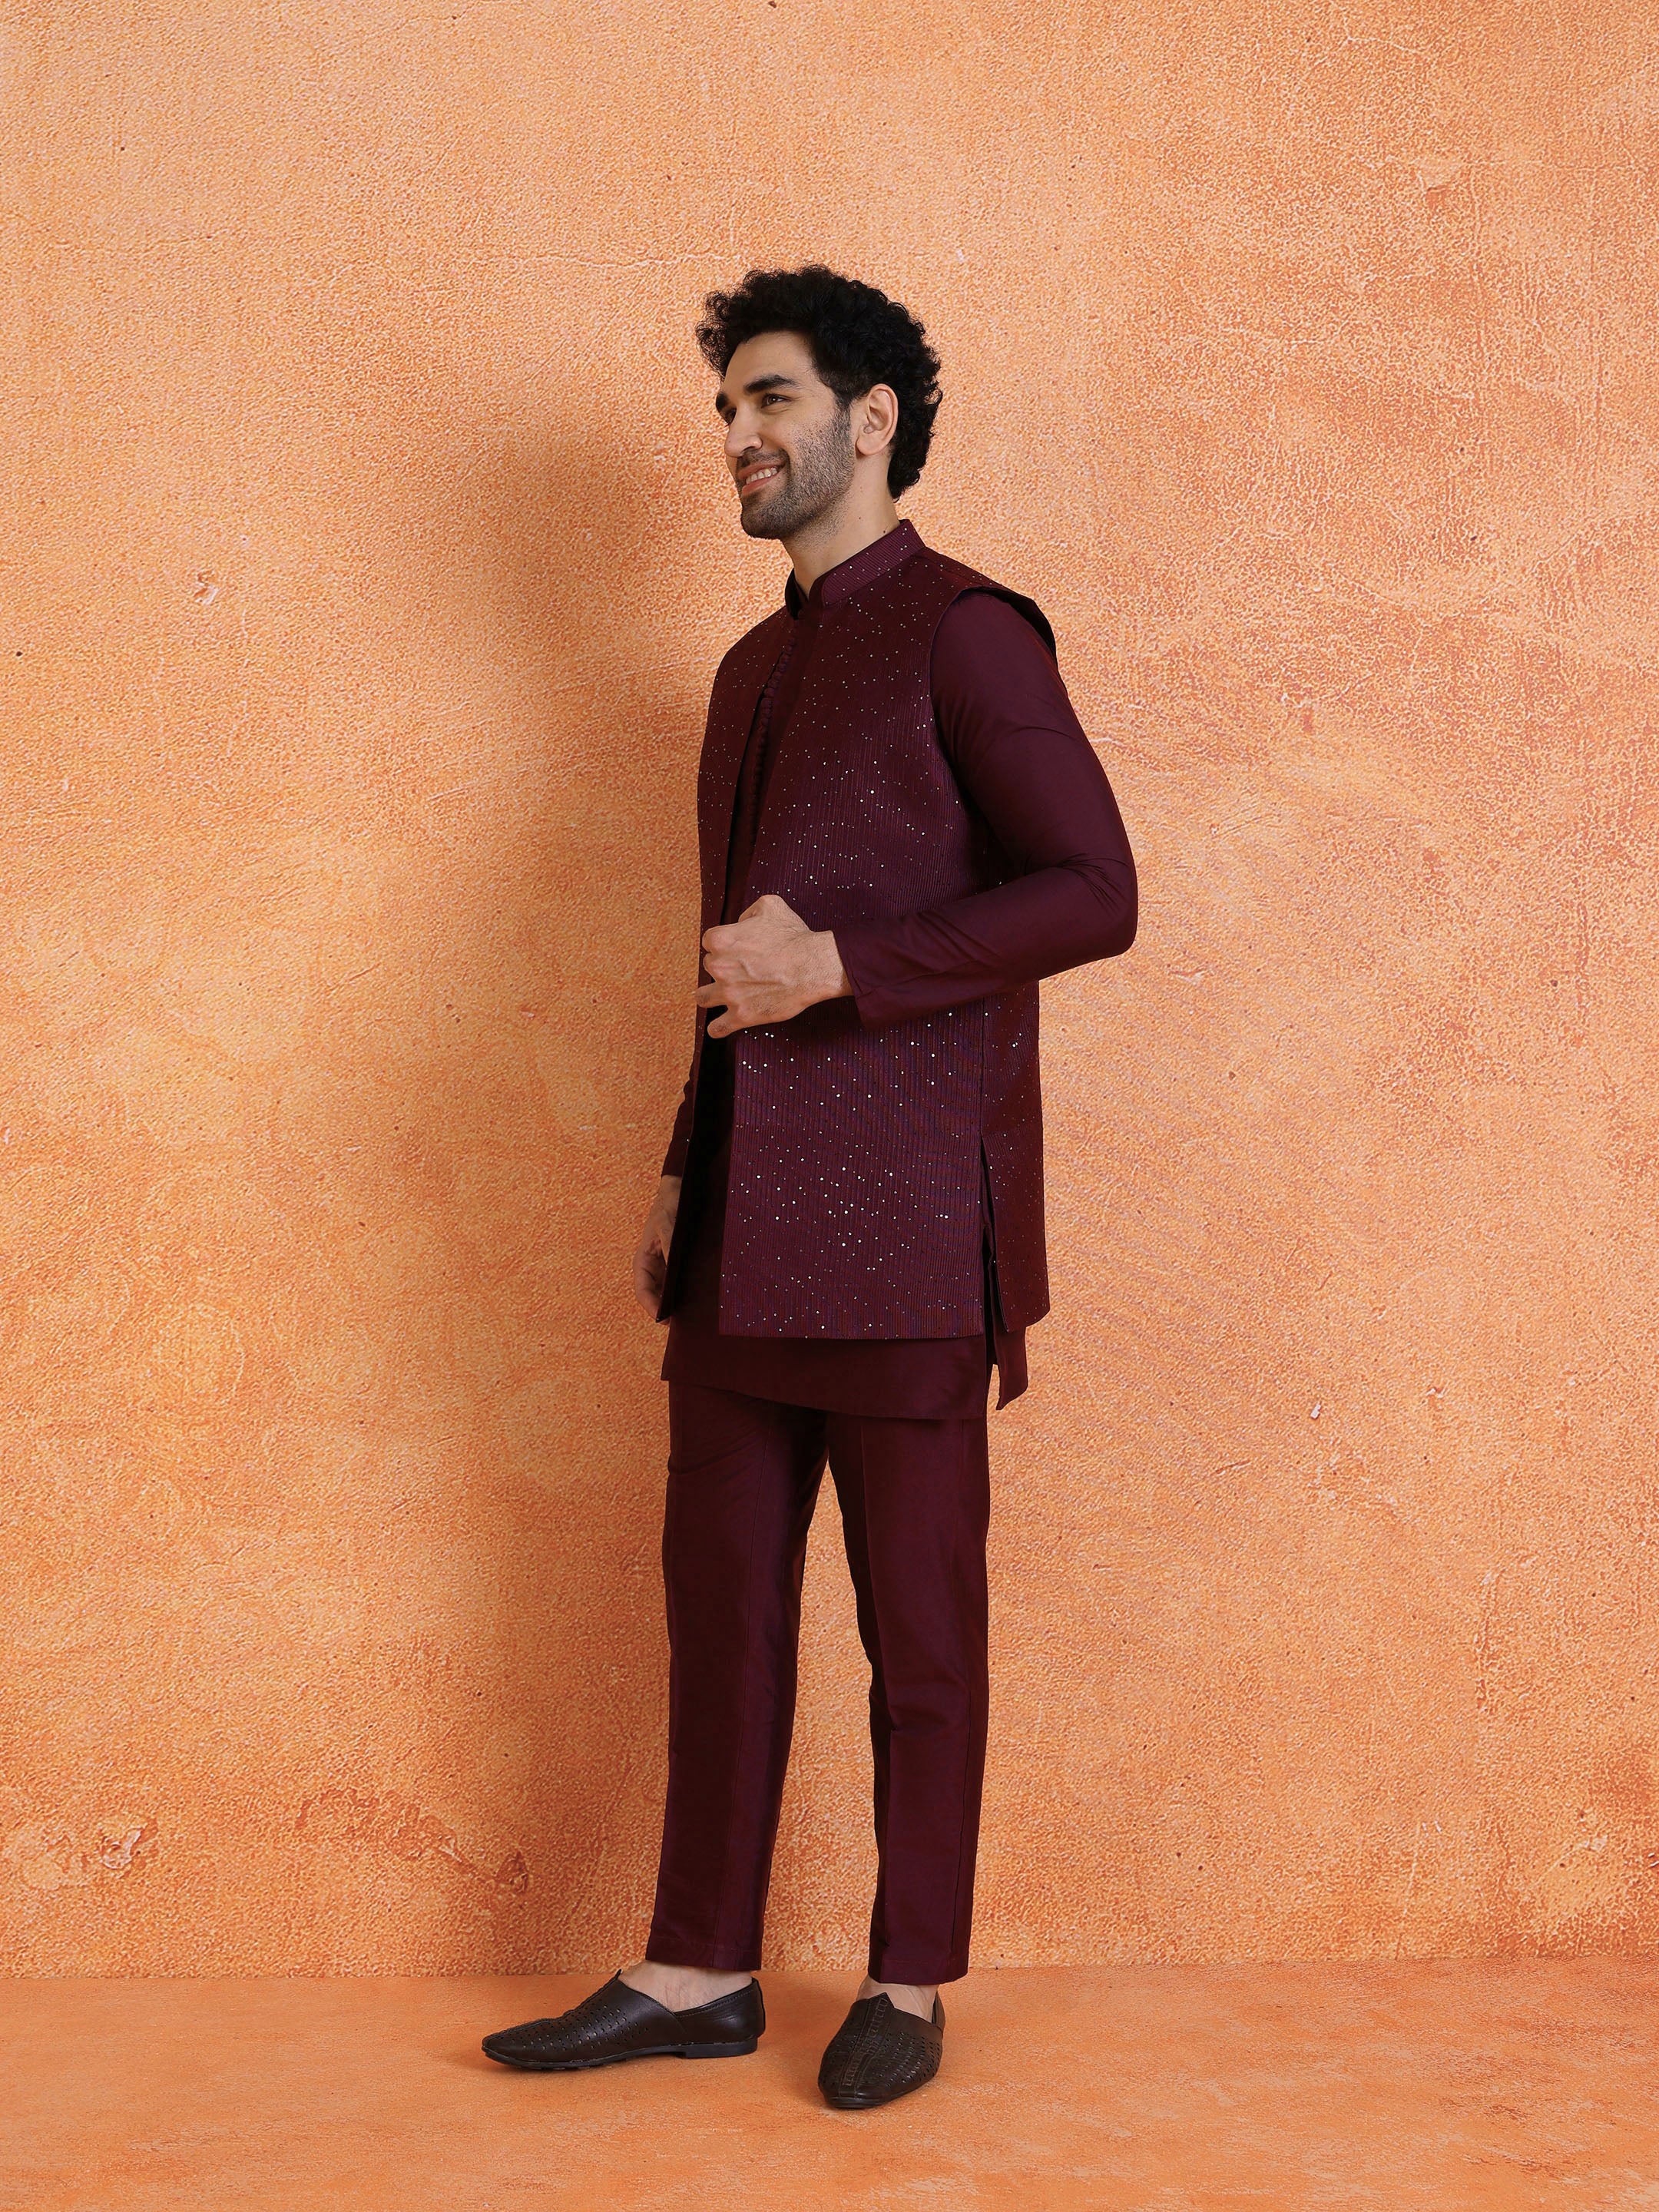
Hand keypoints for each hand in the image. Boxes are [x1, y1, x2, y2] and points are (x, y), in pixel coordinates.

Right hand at [633, 1174, 681, 1317]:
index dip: (651, 1307)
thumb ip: (669, 1244)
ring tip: (695, 1316)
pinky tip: (702, 1298)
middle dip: (668, 1310)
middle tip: (684, 1324)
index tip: (664, 1320)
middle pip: (657, 1296)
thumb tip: (672, 1265)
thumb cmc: (669, 1204)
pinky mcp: (679, 1263)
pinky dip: (689, 1292)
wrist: (680, 1190)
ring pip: (670, 1292)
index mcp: (643, 1260)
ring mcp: (667, 1266)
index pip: (643, 1291)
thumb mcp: (667, 1223)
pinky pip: (682, 1282)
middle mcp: (654, 1267)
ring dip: (680, 1303)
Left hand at [697, 894, 850, 1037]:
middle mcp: (719, 966)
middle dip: (722, 967)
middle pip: (709, 967)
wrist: (812, 965)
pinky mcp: (742, 1015)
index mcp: (721, 939)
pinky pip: (718, 1028)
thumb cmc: (794, 936)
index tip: (736, 949)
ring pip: (703, 997)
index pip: (709, 942)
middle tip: (740, 968)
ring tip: (720, 995)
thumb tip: (740, 924)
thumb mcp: (770, 905)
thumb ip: (747, 912)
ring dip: (710, 995)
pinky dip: (717, 1028)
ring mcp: (729, 993)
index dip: (723, 945)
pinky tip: (721, 1025)